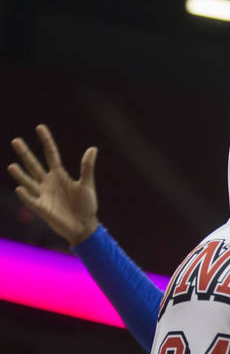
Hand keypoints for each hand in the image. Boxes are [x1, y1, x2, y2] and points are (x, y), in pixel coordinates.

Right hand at [8, 124, 99, 245]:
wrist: (85, 226)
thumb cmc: (86, 205)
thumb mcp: (87, 184)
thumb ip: (87, 167)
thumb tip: (93, 148)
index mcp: (59, 175)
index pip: (51, 154)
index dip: (46, 141)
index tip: (40, 127)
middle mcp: (48, 183)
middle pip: (34, 165)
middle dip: (25, 153)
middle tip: (15, 140)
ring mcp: (44, 195)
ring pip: (29, 182)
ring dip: (20, 175)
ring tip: (11, 166)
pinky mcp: (42, 209)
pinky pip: (32, 201)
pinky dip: (26, 196)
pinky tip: (20, 189)